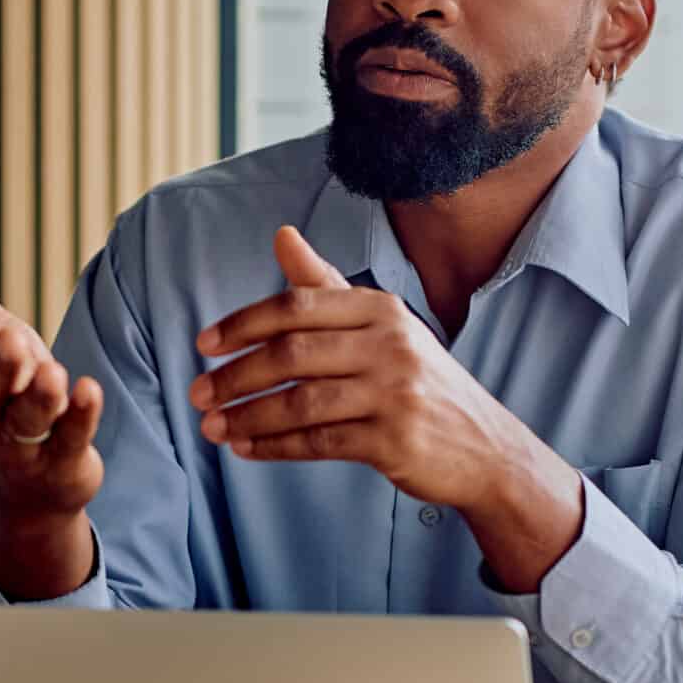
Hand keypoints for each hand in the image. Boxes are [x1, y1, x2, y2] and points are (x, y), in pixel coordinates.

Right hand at [0, 230, 103, 597]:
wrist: (32, 480)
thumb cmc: (5, 390)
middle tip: (12, 338)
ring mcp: (23, 443)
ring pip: (28, 419)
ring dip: (40, 395)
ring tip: (54, 372)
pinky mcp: (62, 462)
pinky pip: (70, 439)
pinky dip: (81, 416)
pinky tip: (90, 388)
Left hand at [189, 226, 584, 585]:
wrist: (486, 446)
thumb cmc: (419, 381)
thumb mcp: (381, 326)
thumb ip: (325, 285)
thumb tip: (281, 234)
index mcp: (380, 309)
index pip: (296, 306)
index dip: (243, 324)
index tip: (204, 343)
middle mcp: (391, 344)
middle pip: (291, 354)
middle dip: (235, 375)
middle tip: (197, 393)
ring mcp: (395, 393)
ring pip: (300, 402)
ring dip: (247, 415)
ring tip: (211, 427)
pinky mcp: (395, 440)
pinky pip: (318, 442)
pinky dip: (274, 446)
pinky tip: (246, 448)